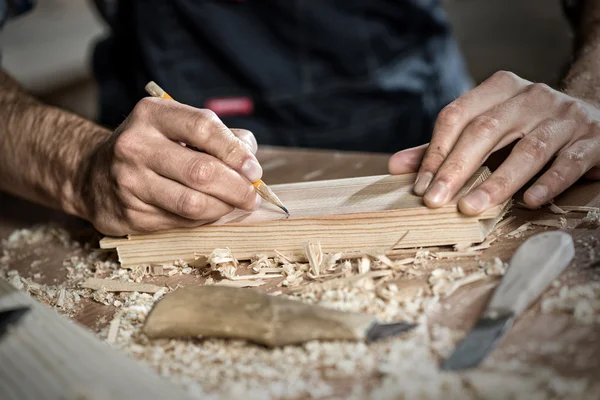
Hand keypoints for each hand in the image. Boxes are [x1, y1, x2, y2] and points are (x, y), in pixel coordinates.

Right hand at [78, 97, 261, 235]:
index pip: (203, 127)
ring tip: (234, 204)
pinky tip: (207, 211)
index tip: (253, 169)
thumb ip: (218, 136)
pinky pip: (181, 222)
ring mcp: (129, 182)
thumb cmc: (151, 148)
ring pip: (193, 203)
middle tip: (252, 195)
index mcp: (152, 115)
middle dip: (237, 187)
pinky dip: (203, 219)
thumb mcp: (177, 127)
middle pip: (201, 171)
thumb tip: (250, 159)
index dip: (235, 151)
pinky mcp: (130, 215)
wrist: (91, 174)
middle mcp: (135, 146)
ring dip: (223, 207)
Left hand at [388, 71, 599, 214]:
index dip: (434, 151)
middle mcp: (531, 97)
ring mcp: (563, 116)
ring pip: (528, 148)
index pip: (457, 116)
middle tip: (435, 201)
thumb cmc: (526, 127)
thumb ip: (443, 147)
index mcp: (499, 89)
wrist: (592, 115)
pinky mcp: (592, 138)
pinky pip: (568, 161)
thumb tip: (396, 167)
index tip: (419, 187)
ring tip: (471, 208)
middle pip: (486, 131)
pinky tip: (529, 201)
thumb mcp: (485, 129)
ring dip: (497, 182)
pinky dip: (549, 181)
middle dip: (456, 168)